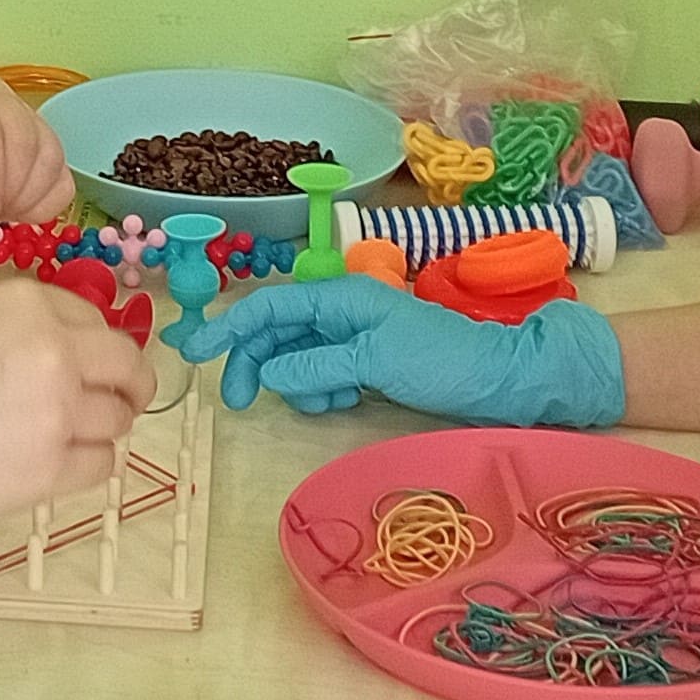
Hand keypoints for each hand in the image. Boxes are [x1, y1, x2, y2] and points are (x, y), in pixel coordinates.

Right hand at [0, 280, 154, 527]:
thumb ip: (26, 331)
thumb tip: (78, 354)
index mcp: (28, 303)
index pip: (96, 320)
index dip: (95, 346)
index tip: (94, 364)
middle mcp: (55, 348)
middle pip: (127, 365)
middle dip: (129, 383)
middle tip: (122, 399)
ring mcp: (59, 411)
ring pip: (119, 419)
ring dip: (101, 427)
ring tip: (63, 437)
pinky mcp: (52, 469)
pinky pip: (102, 465)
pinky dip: (86, 465)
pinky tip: (52, 463)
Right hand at [176, 277, 625, 428]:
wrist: (500, 380)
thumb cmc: (441, 361)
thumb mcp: (375, 361)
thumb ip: (317, 364)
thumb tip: (269, 371)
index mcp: (342, 295)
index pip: (272, 305)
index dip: (231, 325)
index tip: (198, 352)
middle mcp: (344, 310)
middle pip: (278, 333)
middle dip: (257, 364)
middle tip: (240, 404)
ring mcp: (356, 336)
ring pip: (298, 357)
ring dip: (299, 382)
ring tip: (326, 401)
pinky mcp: (368, 361)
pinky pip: (324, 373)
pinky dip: (323, 389)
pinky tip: (342, 401)